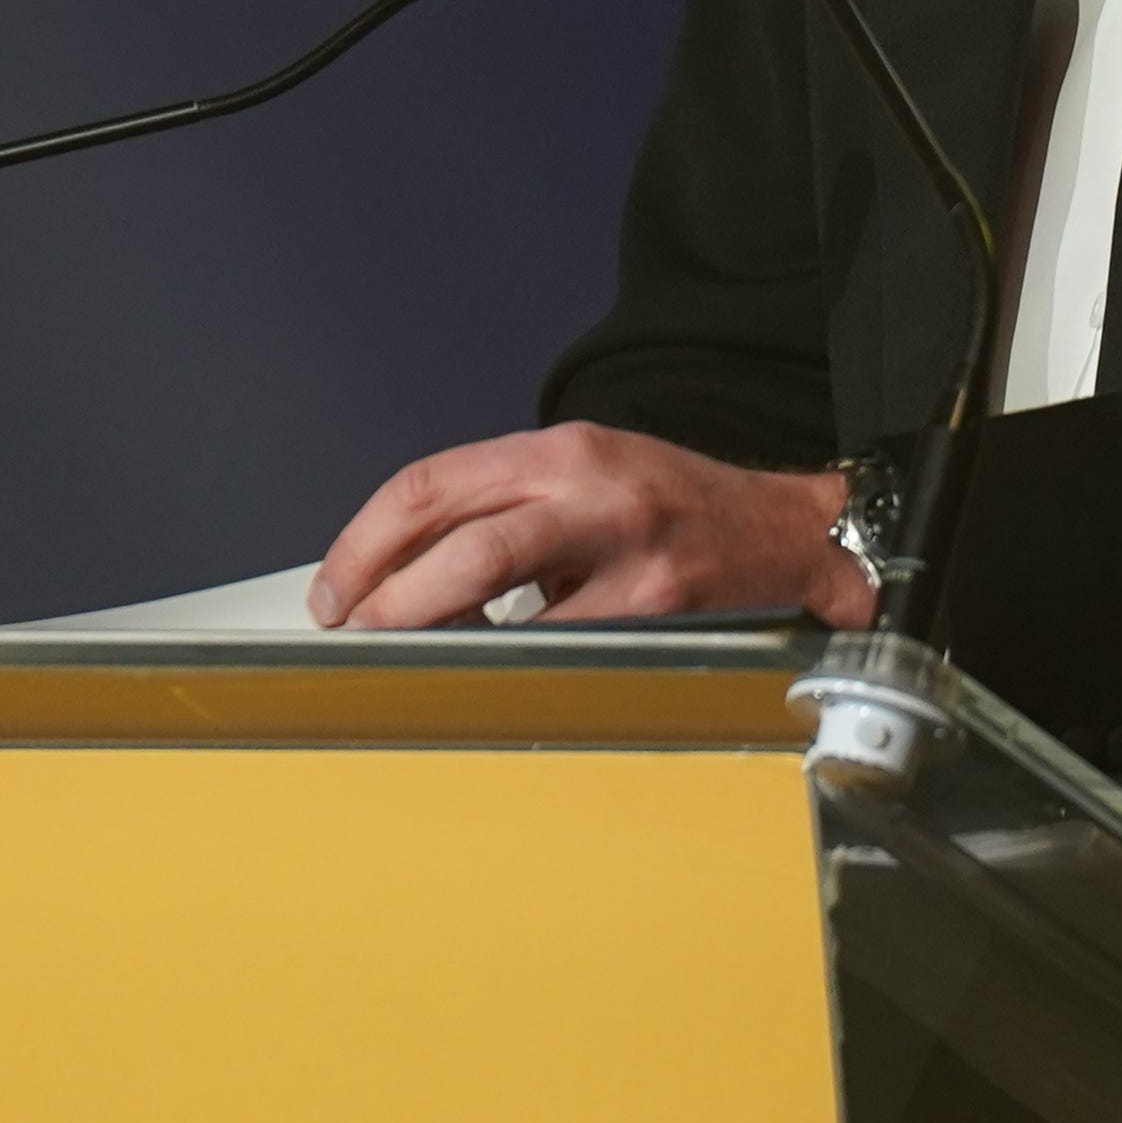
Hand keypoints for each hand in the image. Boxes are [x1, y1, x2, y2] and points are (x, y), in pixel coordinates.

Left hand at [309, 422, 876, 631]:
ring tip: (397, 646)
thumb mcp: (586, 480)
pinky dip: (509, 657)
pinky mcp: (655, 600)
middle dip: (383, 586)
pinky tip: (492, 670)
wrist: (784, 531)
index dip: (368, 538)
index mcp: (559, 452)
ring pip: (494, 573)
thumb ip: (506, 509)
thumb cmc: (673, 509)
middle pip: (455, 528)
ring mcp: (623, 543)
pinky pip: (560, 636)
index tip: (337, 585)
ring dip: (427, 617)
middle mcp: (587, 485)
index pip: (433, 482)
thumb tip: (406, 574)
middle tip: (351, 625)